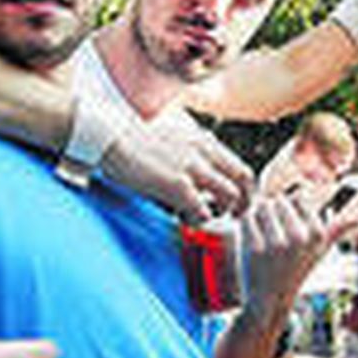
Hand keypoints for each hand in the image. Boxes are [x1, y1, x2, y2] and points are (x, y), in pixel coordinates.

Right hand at [104, 120, 253, 220]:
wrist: (112, 138)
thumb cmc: (135, 141)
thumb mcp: (173, 137)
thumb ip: (191, 151)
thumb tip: (197, 174)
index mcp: (204, 141)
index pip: (240, 166)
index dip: (244, 189)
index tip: (235, 202)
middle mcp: (205, 152)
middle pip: (245, 179)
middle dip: (245, 203)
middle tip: (234, 217)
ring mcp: (193, 168)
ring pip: (230, 196)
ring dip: (223, 213)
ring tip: (206, 218)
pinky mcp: (178, 185)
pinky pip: (203, 211)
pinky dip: (199, 220)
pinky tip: (184, 218)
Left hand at [239, 190, 343, 321]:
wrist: (270, 301)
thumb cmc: (295, 271)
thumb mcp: (319, 251)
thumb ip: (337, 230)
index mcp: (317, 234)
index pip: (297, 198)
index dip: (288, 211)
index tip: (286, 230)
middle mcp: (300, 238)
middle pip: (277, 200)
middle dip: (272, 213)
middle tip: (272, 236)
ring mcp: (277, 244)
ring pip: (261, 206)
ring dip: (258, 217)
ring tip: (262, 237)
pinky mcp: (255, 249)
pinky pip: (248, 219)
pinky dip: (246, 227)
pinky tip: (251, 242)